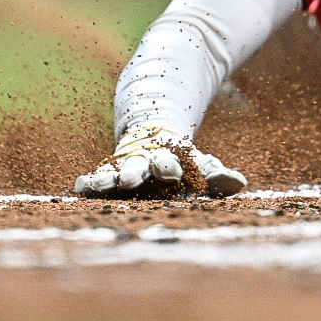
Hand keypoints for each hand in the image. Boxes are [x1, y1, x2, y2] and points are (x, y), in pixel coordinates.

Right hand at [73, 125, 247, 197]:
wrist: (152, 131)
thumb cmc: (182, 159)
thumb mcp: (201, 164)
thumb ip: (217, 174)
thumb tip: (241, 183)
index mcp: (171, 160)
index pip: (172, 163)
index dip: (172, 167)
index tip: (173, 172)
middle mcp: (146, 162)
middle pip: (140, 166)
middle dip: (136, 172)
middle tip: (129, 179)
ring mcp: (126, 166)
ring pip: (116, 171)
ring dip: (111, 179)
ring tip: (104, 185)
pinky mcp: (109, 172)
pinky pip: (98, 177)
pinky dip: (90, 182)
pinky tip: (80, 188)